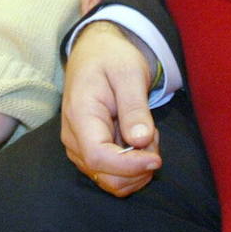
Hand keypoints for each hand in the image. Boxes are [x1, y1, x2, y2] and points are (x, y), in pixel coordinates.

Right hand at [60, 21, 161, 196]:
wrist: (96, 51)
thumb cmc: (112, 58)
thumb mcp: (129, 73)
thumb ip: (134, 107)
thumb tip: (140, 141)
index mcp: (80, 115)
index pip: (98, 157)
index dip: (129, 166)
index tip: (157, 159)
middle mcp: (74, 138)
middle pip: (105, 176)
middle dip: (138, 166)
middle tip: (153, 133)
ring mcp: (79, 148)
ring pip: (111, 179)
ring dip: (137, 166)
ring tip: (146, 131)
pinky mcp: (89, 152)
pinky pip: (112, 173)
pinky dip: (132, 164)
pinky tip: (139, 137)